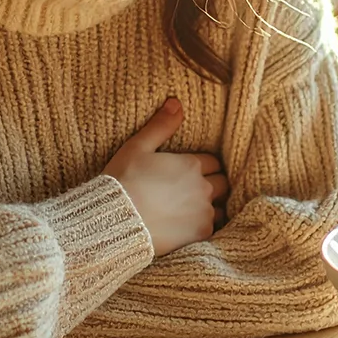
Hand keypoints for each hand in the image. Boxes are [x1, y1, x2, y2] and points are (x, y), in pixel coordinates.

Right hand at [103, 98, 228, 255]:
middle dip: (214, 184)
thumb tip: (176, 102)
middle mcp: (203, 187)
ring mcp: (204, 212)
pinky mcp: (200, 234)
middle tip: (195, 190)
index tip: (191, 172)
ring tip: (194, 210)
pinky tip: (191, 227)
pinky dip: (205, 227)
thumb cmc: (123, 181)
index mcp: (191, 164)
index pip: (213, 161)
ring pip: (221, 207)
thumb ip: (161, 126)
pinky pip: (213, 228)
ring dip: (212, 206)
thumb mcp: (138, 147)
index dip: (203, 165)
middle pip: (222, 183)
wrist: (115, 220)